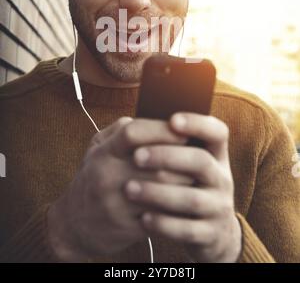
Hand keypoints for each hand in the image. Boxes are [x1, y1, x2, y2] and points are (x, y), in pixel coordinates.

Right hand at [47, 116, 193, 261]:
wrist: (74, 223)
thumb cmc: (94, 176)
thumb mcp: (98, 148)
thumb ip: (121, 130)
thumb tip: (154, 118)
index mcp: (103, 152)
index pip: (134, 133)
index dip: (162, 129)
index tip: (183, 130)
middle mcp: (107, 176)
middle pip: (156, 162)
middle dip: (182, 158)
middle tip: (197, 155)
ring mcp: (116, 204)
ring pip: (163, 189)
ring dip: (185, 182)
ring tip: (194, 175)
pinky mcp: (126, 227)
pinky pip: (160, 214)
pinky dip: (176, 205)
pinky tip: (183, 199)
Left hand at [125, 113, 241, 262]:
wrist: (212, 232)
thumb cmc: (189, 185)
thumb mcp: (188, 163)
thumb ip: (171, 143)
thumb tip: (137, 122)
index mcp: (216, 154)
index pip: (217, 132)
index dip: (197, 124)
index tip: (172, 120)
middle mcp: (222, 178)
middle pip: (201, 162)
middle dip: (167, 157)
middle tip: (137, 157)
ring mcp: (218, 207)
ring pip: (192, 199)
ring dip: (158, 193)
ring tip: (129, 189)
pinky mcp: (211, 234)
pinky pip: (188, 230)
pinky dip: (164, 224)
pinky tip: (143, 217)